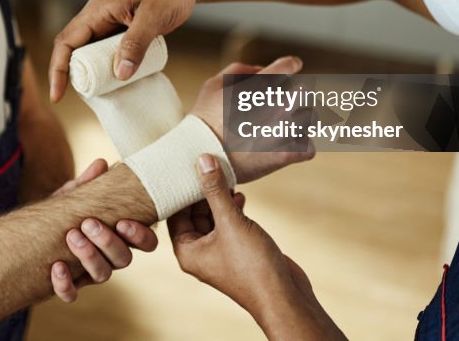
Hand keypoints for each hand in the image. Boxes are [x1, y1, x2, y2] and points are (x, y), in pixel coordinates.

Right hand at [49, 0, 201, 101]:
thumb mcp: (154, 16)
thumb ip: (136, 43)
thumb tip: (120, 74)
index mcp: (98, 10)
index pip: (66, 42)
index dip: (58, 69)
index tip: (58, 95)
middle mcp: (99, 17)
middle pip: (76, 50)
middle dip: (75, 75)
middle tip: (88, 98)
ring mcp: (111, 23)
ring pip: (92, 52)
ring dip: (94, 73)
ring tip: (102, 95)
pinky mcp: (123, 29)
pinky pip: (109, 51)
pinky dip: (110, 66)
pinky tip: (119, 81)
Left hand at [49, 159, 158, 302]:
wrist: (30, 237)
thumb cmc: (63, 214)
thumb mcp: (73, 198)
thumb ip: (86, 185)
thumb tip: (100, 164)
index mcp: (119, 236)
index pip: (145, 242)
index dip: (140, 236)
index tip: (123, 223)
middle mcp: (110, 257)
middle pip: (123, 259)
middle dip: (108, 241)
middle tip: (88, 223)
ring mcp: (89, 273)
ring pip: (102, 275)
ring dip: (88, 256)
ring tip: (71, 236)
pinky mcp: (69, 286)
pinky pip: (71, 293)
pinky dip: (65, 284)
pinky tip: (56, 267)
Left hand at [169, 156, 345, 339]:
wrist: (284, 297)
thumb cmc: (253, 266)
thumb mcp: (230, 222)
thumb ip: (215, 191)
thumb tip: (202, 161)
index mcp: (187, 251)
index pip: (174, 213)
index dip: (181, 190)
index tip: (187, 166)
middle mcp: (200, 253)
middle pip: (193, 214)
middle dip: (202, 192)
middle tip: (210, 167)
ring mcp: (219, 253)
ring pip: (213, 217)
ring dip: (219, 199)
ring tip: (228, 180)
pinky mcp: (238, 251)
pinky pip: (228, 225)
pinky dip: (232, 210)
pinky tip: (241, 197)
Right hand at [190, 57, 314, 182]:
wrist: (197, 156)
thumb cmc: (203, 119)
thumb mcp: (212, 85)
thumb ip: (238, 70)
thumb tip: (261, 69)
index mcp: (261, 86)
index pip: (290, 65)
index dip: (290, 65)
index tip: (291, 69)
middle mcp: (277, 105)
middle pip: (305, 90)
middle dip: (295, 94)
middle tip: (285, 103)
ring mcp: (284, 130)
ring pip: (311, 119)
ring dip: (301, 121)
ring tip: (285, 127)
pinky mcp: (286, 155)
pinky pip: (308, 148)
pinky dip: (300, 148)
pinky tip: (287, 147)